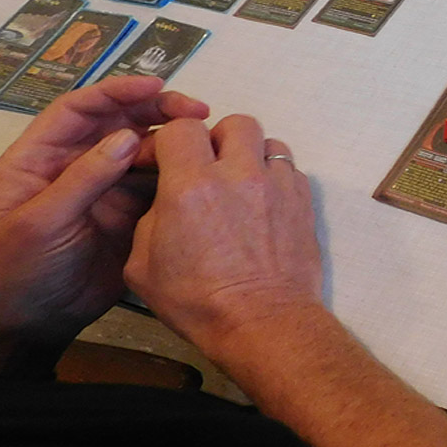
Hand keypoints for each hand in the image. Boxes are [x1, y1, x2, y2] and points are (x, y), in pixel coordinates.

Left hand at [0, 76, 208, 375]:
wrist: (36, 322)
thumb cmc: (20, 269)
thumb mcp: (42, 222)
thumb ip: (83, 178)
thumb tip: (127, 138)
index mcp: (41, 157)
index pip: (79, 109)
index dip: (116, 92)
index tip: (155, 86)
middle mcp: (76, 162)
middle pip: (119, 121)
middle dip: (157, 110)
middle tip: (197, 111)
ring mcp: (106, 186)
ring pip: (144, 149)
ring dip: (173, 141)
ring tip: (205, 143)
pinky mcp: (131, 209)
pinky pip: (158, 181)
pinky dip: (179, 173)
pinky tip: (200, 172)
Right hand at [125, 115, 320, 352]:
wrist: (263, 322)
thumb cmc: (197, 302)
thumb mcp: (143, 265)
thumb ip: (152, 217)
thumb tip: (167, 199)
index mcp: (191, 186)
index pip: (181, 128)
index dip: (171, 142)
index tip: (167, 161)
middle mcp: (238, 174)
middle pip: (234, 123)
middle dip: (218, 140)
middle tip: (210, 169)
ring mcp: (277, 184)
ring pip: (268, 142)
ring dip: (251, 157)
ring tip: (241, 185)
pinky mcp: (303, 198)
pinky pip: (289, 169)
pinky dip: (274, 179)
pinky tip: (263, 205)